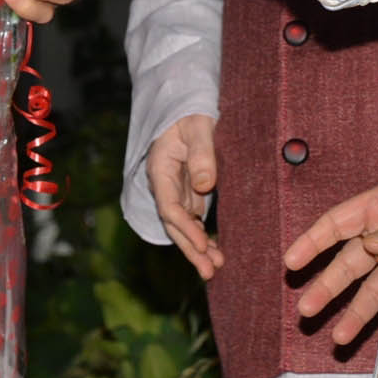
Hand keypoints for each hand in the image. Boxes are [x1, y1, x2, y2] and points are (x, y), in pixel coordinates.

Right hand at [148, 114, 222, 278]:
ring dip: (198, 247)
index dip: (185, 227)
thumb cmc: (192, 112)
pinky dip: (203, 236)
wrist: (190, 107)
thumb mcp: (197, 126)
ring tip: (216, 267)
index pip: (168, 206)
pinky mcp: (190, 191)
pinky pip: (194, 219)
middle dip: (190, 249)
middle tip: (209, 271)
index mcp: (160, 169)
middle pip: (174, 223)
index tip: (202, 244)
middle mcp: (166, 184)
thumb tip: (204, 185)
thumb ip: (201, 153)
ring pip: (184, 225)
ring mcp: (177, 189)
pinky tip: (215, 251)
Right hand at [283, 176, 377, 345]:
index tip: (290, 262)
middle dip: (327, 285)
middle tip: (304, 309)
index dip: (312, 243)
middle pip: (349, 261)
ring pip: (369, 286)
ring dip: (351, 310)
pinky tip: (364, 332)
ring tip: (334, 337)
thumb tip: (371, 243)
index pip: (337, 224)